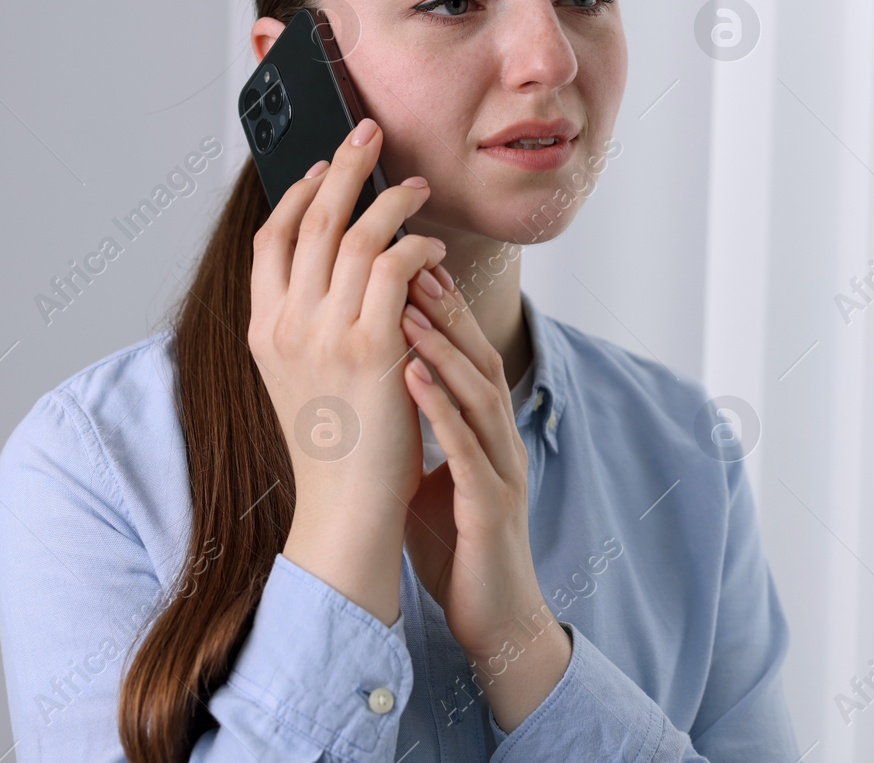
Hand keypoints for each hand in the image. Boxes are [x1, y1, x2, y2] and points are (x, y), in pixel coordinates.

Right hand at [247, 117, 445, 624]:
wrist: (344, 513)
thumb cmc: (335, 450)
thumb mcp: (302, 379)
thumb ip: (308, 324)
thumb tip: (334, 272)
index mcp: (263, 329)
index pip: (271, 237)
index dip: (297, 192)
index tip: (324, 165)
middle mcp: (285, 325)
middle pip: (312, 218)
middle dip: (342, 165)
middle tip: (368, 128)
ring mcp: (324, 334)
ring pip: (357, 235)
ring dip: (391, 200)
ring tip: (418, 186)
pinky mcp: (370, 348)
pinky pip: (394, 269)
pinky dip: (417, 246)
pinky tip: (434, 248)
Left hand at [398, 281, 572, 730]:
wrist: (492, 617)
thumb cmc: (455, 544)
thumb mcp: (428, 472)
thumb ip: (412, 426)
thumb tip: (373, 381)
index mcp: (483, 430)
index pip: (464, 353)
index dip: (440, 306)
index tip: (406, 258)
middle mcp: (499, 440)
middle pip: (478, 356)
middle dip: (446, 306)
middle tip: (411, 256)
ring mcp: (500, 471)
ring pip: (478, 394)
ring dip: (444, 345)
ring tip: (409, 301)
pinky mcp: (490, 508)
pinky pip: (466, 450)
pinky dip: (439, 409)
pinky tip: (412, 378)